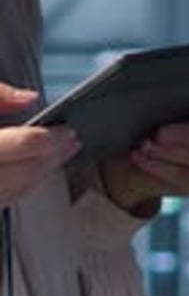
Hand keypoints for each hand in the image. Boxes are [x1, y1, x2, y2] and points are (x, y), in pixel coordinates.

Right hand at [0, 83, 81, 208]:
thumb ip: (0, 95)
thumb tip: (29, 97)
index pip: (25, 144)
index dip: (53, 138)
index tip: (70, 132)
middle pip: (26, 171)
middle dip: (54, 157)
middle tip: (74, 143)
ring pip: (18, 190)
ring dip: (43, 173)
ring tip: (61, 155)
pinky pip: (6, 200)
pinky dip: (24, 185)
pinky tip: (35, 172)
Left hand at [100, 83, 188, 216]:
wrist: (132, 142)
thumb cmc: (145, 103)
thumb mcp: (152, 84)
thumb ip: (162, 75)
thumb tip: (138, 65)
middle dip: (188, 133)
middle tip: (158, 132)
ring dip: (170, 151)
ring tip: (144, 143)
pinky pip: (187, 178)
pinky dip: (160, 166)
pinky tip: (140, 155)